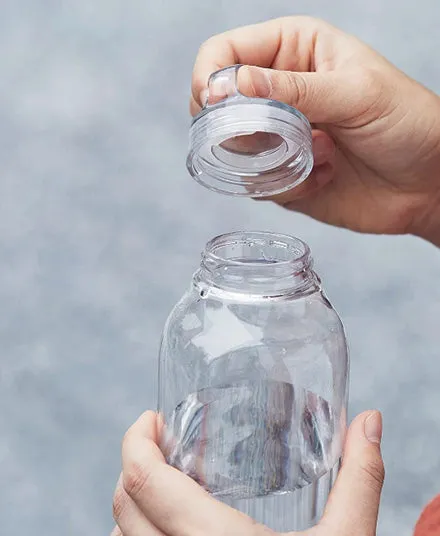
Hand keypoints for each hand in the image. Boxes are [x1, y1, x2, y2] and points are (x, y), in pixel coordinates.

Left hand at [111, 410, 383, 535]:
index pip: (142, 482)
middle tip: (163, 444)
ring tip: (168, 484)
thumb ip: (360, 477)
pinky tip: (174, 531)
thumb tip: (370, 420)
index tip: (151, 419)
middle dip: (135, 464)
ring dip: (135, 506)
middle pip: (122, 505)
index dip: (135, 440)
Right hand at [191, 17, 439, 245]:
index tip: (214, 104)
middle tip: (273, 136)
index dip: (210, 76)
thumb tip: (235, 83)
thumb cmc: (407, 122)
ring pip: (232, 150)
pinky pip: (256, 184)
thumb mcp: (357, 93)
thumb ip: (295, 89)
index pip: (225, 53)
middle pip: (217, 105)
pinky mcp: (280, 174)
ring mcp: (276, 136)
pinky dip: (285, 184)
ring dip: (268, 158)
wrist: (427, 183)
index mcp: (292, 51)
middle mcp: (277, 93)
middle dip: (237, 126)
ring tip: (320, 153)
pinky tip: (324, 177)